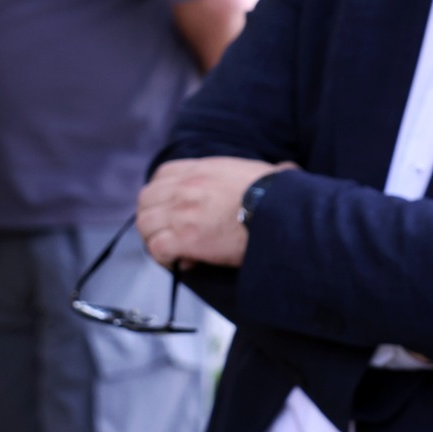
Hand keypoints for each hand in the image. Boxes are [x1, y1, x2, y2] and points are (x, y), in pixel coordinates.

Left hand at [137, 157, 293, 269]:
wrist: (276, 212)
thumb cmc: (275, 194)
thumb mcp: (265, 171)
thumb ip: (266, 168)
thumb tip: (287, 169)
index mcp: (201, 170)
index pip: (162, 175)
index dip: (161, 194)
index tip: (169, 207)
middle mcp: (185, 188)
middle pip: (146, 200)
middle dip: (153, 217)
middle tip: (167, 233)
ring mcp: (181, 213)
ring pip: (145, 224)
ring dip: (155, 238)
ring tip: (172, 250)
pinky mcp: (184, 239)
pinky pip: (157, 248)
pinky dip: (165, 258)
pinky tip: (183, 262)